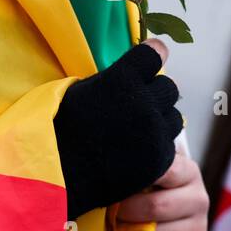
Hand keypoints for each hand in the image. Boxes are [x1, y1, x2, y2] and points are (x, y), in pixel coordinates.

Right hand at [54, 38, 182, 219]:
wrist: (57, 176)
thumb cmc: (59, 129)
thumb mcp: (81, 90)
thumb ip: (113, 80)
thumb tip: (133, 73)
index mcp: (123, 79)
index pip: (155, 54)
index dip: (154, 54)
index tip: (154, 56)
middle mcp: (145, 102)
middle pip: (168, 89)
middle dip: (155, 93)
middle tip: (139, 104)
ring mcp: (155, 133)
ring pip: (174, 118)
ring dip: (160, 121)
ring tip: (138, 131)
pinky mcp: (159, 161)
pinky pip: (169, 146)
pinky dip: (158, 147)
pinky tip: (139, 151)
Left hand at [117, 152, 208, 230]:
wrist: (169, 214)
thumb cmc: (151, 188)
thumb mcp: (149, 171)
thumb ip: (138, 167)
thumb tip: (114, 169)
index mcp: (189, 172)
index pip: (166, 170)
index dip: (137, 178)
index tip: (119, 183)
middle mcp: (199, 199)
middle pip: (157, 207)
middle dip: (127, 211)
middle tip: (113, 211)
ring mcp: (200, 228)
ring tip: (120, 229)